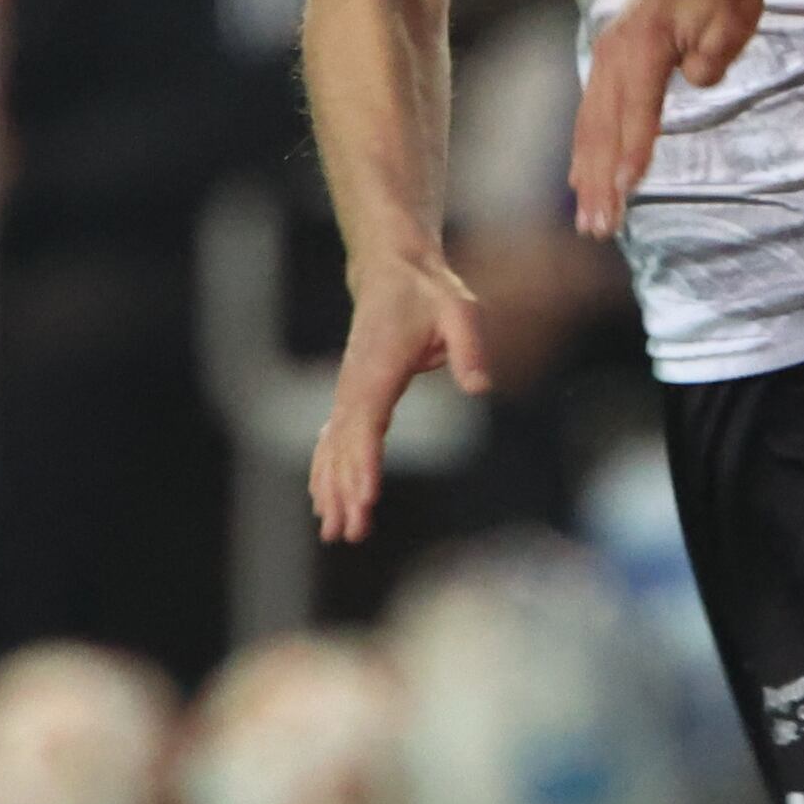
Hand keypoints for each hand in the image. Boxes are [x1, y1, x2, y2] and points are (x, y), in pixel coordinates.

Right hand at [310, 246, 489, 543]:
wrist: (392, 270)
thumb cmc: (428, 292)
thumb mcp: (459, 310)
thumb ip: (469, 347)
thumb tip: (480, 386)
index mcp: (379, 369)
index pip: (369, 423)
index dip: (365, 463)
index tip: (364, 498)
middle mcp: (356, 384)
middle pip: (346, 446)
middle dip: (346, 492)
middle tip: (349, 533)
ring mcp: (349, 391)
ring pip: (334, 448)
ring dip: (331, 490)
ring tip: (333, 532)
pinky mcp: (352, 395)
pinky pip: (334, 439)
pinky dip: (326, 470)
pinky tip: (323, 500)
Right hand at [568, 0, 803, 234]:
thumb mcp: (728, 22)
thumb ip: (709, 58)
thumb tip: (693, 78)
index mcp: (642, 44)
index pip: (635, 111)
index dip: (630, 154)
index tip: (624, 193)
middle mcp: (614, 50)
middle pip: (601, 127)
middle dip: (598, 182)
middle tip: (599, 228)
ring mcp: (607, 54)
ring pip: (590, 124)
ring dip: (587, 174)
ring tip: (587, 218)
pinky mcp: (611, 59)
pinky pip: (592, 112)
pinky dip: (586, 149)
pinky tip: (581, 179)